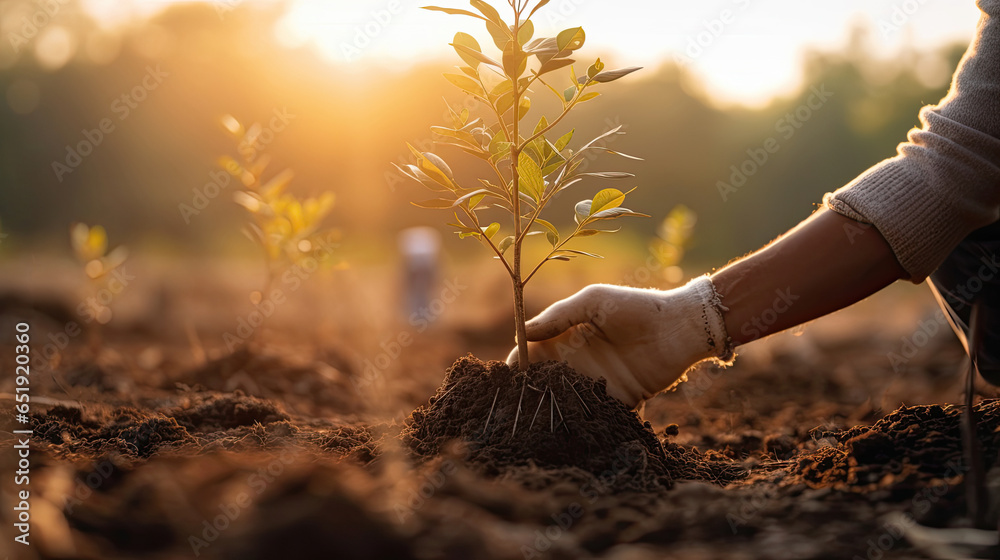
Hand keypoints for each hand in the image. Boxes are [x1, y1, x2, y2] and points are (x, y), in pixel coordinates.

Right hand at [506, 277, 733, 407]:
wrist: (680, 326)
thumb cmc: (636, 306)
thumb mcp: (594, 302)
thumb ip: (559, 316)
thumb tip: (522, 333)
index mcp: (567, 337)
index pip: (532, 354)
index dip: (516, 365)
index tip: (503, 379)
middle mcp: (578, 363)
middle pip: (545, 383)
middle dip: (529, 395)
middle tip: (512, 410)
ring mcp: (598, 383)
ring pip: (567, 402)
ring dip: (553, 412)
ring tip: (534, 427)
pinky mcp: (620, 401)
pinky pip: (598, 415)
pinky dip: (585, 424)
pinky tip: (570, 434)